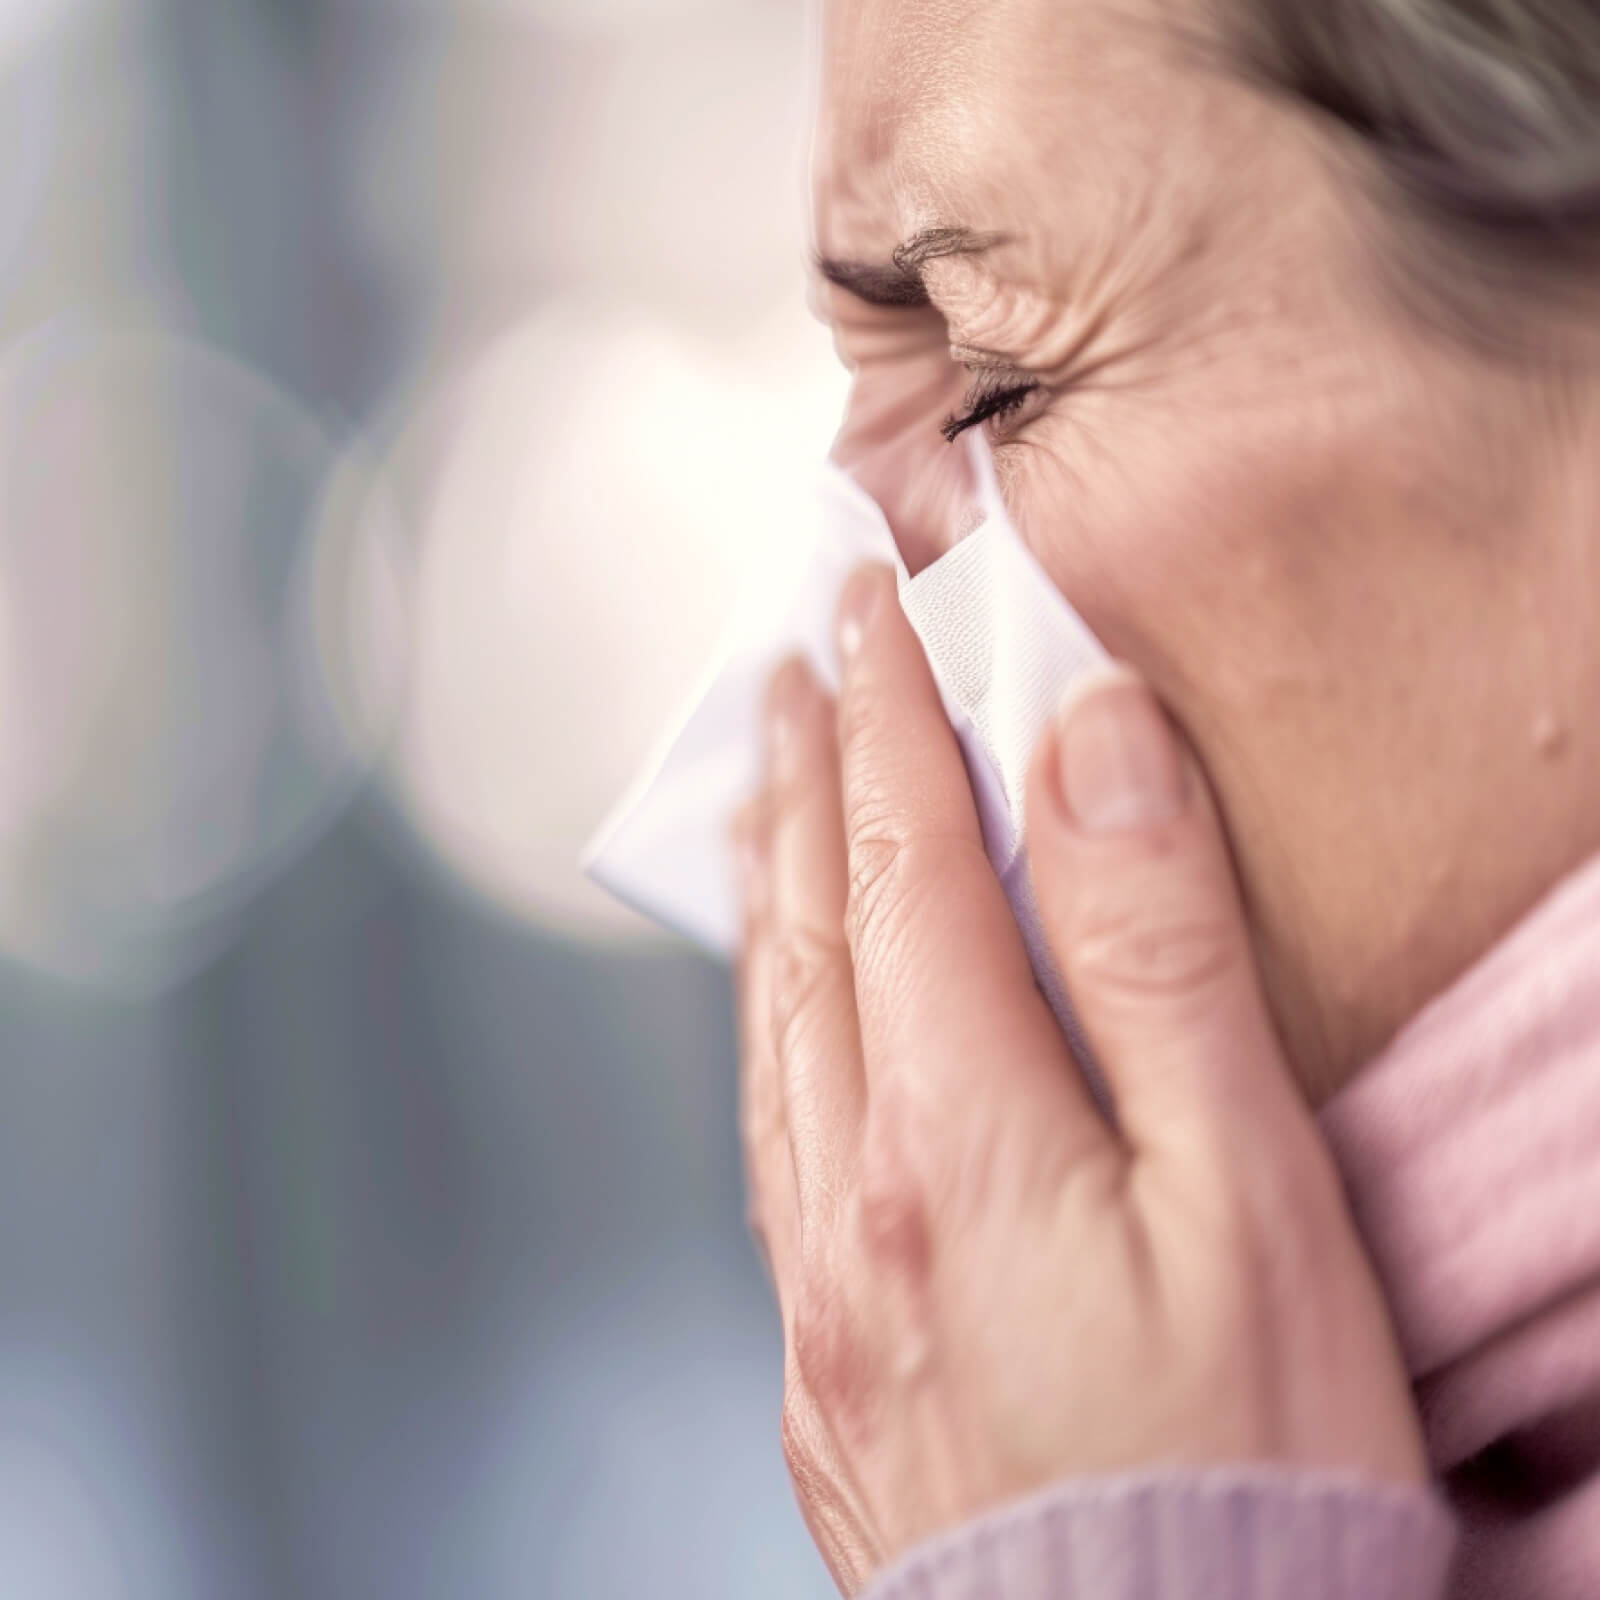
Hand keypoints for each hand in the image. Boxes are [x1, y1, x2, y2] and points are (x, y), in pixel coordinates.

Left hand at [733, 564, 1426, 1594]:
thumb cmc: (1243, 1466)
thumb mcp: (1245, 1189)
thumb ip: (1156, 953)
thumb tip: (1087, 748)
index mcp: (954, 1133)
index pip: (903, 862)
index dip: (887, 718)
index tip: (868, 611)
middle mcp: (852, 1197)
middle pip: (816, 929)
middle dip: (807, 775)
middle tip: (792, 665)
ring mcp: (822, 1287)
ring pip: (772, 1031)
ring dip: (770, 892)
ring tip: (764, 796)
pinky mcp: (826, 1362)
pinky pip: (769, 1143)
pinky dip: (768, 1034)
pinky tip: (779, 1013)